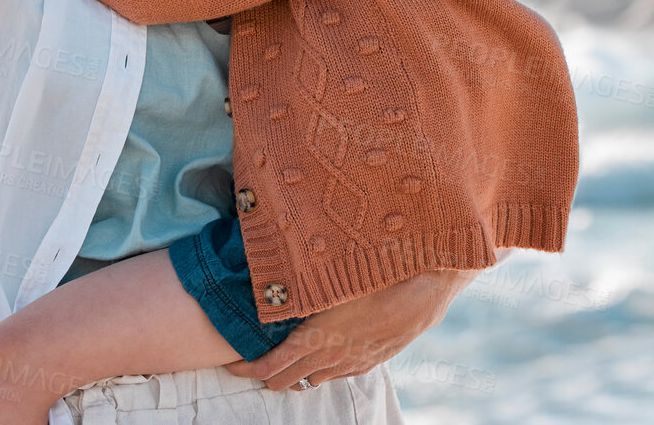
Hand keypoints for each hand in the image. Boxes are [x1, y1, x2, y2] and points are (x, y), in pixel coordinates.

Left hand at [225, 269, 473, 390]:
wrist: (425, 288)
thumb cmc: (373, 274)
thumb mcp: (329, 279)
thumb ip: (299, 286)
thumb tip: (269, 279)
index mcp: (315, 338)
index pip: (271, 365)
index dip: (247, 368)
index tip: (228, 363)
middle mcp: (332, 357)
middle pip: (287, 380)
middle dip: (264, 375)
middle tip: (246, 364)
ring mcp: (352, 363)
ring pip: (313, 380)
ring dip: (293, 374)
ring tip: (277, 364)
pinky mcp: (370, 362)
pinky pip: (336, 375)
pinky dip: (319, 371)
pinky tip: (316, 363)